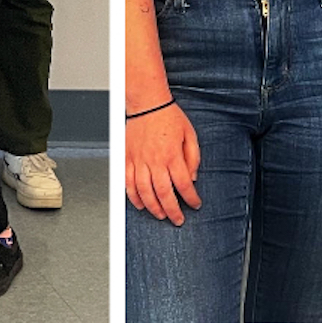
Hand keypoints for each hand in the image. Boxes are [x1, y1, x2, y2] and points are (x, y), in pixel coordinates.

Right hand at [125, 102, 201, 223]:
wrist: (147, 102)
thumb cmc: (168, 116)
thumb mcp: (190, 135)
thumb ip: (193, 158)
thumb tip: (193, 178)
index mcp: (172, 155)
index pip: (184, 185)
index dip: (191, 199)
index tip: (195, 204)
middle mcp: (154, 160)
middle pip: (164, 194)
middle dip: (173, 211)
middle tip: (178, 219)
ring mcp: (139, 160)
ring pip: (145, 192)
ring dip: (153, 208)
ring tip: (161, 215)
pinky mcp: (127, 158)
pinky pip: (128, 183)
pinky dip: (133, 197)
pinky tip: (140, 204)